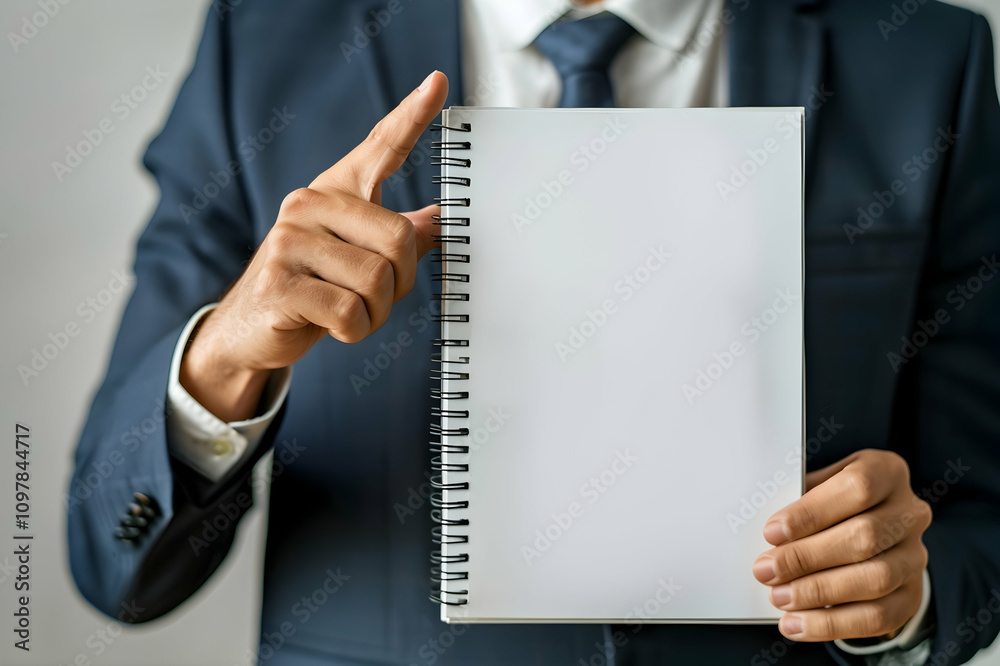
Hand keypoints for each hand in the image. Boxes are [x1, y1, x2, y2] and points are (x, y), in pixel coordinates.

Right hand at [180, 71, 448, 421]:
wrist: (251, 327)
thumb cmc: (312, 286)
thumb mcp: (356, 255)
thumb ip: (396, 235)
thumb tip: (439, 222)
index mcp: (335, 191)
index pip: (381, 147)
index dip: (412, 117)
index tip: (438, 83)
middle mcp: (309, 204)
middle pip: (399, 238)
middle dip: (400, 283)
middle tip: (376, 297)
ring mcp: (290, 241)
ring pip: (377, 280)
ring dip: (376, 312)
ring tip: (349, 312)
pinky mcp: (279, 283)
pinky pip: (350, 312)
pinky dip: (355, 331)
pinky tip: (331, 326)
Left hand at [752, 449, 931, 641]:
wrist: (874, 530)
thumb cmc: (836, 502)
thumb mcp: (819, 485)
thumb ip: (798, 498)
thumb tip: (767, 529)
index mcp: (886, 473)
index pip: (856, 488)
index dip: (812, 512)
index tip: (772, 532)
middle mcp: (909, 514)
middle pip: (864, 537)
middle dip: (806, 558)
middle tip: (766, 570)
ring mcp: (914, 556)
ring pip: (874, 579)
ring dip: (818, 592)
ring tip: (779, 597)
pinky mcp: (911, 594)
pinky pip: (877, 616)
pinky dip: (832, 624)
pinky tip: (797, 623)